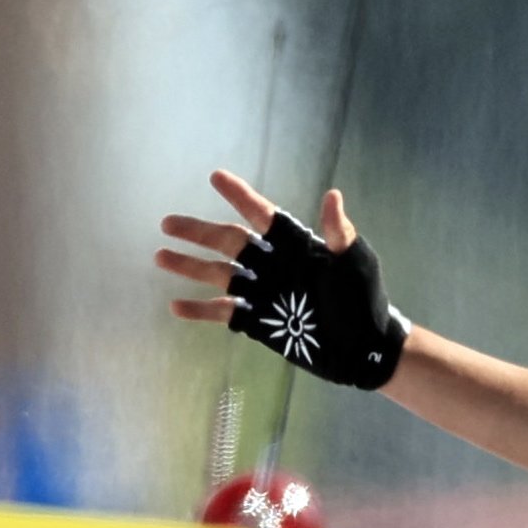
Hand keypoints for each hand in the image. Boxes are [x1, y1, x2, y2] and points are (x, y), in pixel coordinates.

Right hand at [158, 170, 408, 389]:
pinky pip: (224, 313)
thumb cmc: (366, 302)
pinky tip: (176, 306)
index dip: (240, 197)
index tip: (215, 177)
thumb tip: (332, 196)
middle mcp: (275, 265)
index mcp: (296, 246)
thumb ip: (340, 234)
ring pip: (220, 275)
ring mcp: (265, 294)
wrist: (367, 351)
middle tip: (167, 223)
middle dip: (199, 232)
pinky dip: (201, 309)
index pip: (263, 216)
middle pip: (230, 242)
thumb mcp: (356, 265)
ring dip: (190, 266)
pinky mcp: (260, 323)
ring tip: (160, 257)